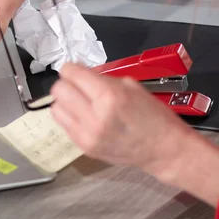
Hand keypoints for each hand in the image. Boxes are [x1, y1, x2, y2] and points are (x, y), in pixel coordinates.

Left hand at [50, 62, 192, 174]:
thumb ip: (103, 79)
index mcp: (109, 96)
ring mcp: (87, 134)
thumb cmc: (152, 115)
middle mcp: (94, 116)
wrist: (163, 150)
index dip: (70, 68)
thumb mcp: (132, 87)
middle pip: (58, 90)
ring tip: (79, 102)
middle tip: (77, 86)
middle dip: (66, 83)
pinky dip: (70, 117)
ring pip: (55, 108)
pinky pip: (63, 125)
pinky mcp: (84, 147)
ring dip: (65, 101)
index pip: (71, 74)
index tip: (74, 69)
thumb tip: (80, 73)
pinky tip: (84, 116)